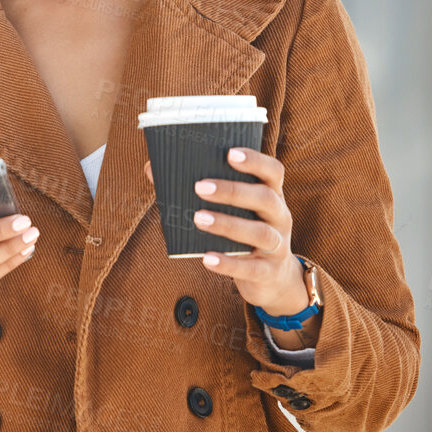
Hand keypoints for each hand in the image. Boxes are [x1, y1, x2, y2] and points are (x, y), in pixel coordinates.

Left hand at [141, 147, 307, 314]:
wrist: (272, 278)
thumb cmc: (241, 233)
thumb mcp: (229, 211)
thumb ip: (196, 190)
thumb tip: (152, 168)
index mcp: (271, 195)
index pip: (273, 171)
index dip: (255, 160)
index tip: (230, 153)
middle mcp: (280, 217)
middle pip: (265, 198)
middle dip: (232, 191)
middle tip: (199, 187)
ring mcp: (278, 246)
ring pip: (260, 233)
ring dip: (228, 224)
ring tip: (198, 218)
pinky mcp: (269, 272)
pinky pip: (252, 268)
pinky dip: (229, 264)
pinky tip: (207, 259)